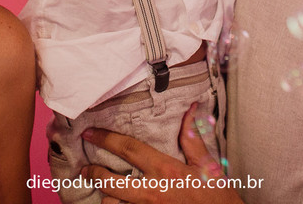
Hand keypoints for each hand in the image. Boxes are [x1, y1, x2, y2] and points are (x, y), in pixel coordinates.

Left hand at [80, 104, 243, 203]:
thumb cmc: (217, 196)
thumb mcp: (206, 164)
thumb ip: (192, 137)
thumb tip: (190, 108)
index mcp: (166, 170)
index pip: (129, 149)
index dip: (105, 139)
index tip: (89, 133)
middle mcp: (154, 192)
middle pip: (112, 182)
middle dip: (94, 173)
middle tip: (85, 168)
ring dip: (106, 197)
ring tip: (102, 190)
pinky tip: (117, 203)